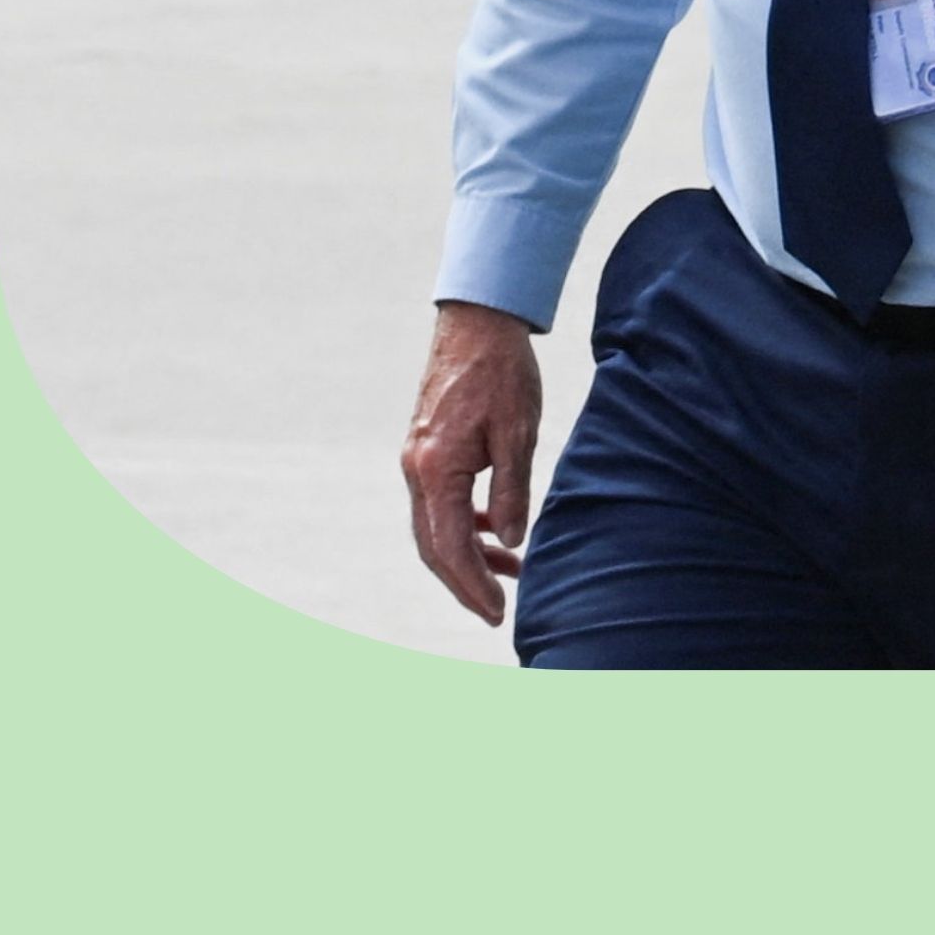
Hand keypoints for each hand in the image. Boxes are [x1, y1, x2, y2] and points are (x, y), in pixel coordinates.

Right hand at [402, 300, 541, 624]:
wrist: (477, 321)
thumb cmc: (502, 372)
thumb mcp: (518, 432)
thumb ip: (512, 490)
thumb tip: (511, 542)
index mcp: (435, 469)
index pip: (450, 546)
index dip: (473, 585)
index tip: (496, 613)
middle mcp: (416, 470)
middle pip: (434, 546)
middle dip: (465, 582)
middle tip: (497, 611)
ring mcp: (417, 460)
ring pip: (436, 526)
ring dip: (469, 553)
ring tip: (511, 572)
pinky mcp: (427, 450)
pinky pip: (440, 502)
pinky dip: (465, 523)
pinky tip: (496, 531)